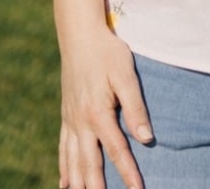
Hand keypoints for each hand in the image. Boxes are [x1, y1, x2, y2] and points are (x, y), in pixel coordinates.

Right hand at [58, 27, 152, 188]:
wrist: (80, 36)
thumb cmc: (107, 53)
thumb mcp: (126, 74)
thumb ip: (136, 107)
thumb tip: (147, 137)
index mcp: (98, 113)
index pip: (116, 150)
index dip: (128, 173)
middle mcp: (81, 122)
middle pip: (89, 164)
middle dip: (97, 188)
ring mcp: (70, 120)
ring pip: (72, 161)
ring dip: (79, 184)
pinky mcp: (66, 116)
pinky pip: (62, 149)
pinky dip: (64, 169)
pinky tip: (65, 183)